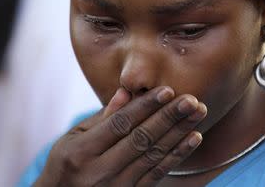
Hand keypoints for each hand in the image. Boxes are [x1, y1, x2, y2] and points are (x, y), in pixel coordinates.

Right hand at [34, 86, 206, 185]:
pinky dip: (177, 155)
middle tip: (191, 100)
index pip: (120, 124)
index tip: (167, 90)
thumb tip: (127, 92)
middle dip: (169, 117)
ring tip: (199, 113)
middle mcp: (100, 171)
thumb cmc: (65, 164)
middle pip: (141, 139)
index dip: (145, 107)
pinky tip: (193, 138)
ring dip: (179, 133)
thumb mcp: (73, 138)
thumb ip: (102, 117)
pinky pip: (158, 174)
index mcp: (82, 151)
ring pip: (153, 156)